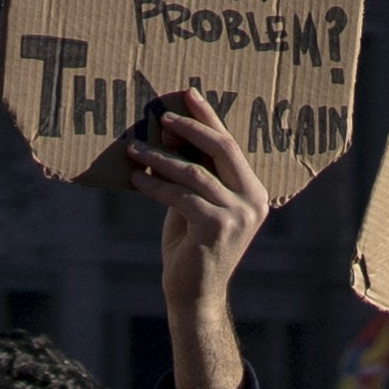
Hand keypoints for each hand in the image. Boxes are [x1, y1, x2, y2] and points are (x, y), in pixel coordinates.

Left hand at [128, 90, 268, 316]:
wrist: (194, 294)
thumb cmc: (191, 245)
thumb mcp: (195, 202)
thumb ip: (193, 173)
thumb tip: (168, 130)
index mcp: (254, 190)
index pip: (230, 144)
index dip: (209, 117)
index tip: (187, 94)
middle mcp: (255, 200)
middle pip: (222, 149)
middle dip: (190, 127)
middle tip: (160, 114)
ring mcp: (240, 215)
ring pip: (196, 173)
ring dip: (161, 157)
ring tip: (134, 148)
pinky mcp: (219, 228)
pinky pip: (181, 197)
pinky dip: (156, 185)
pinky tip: (137, 179)